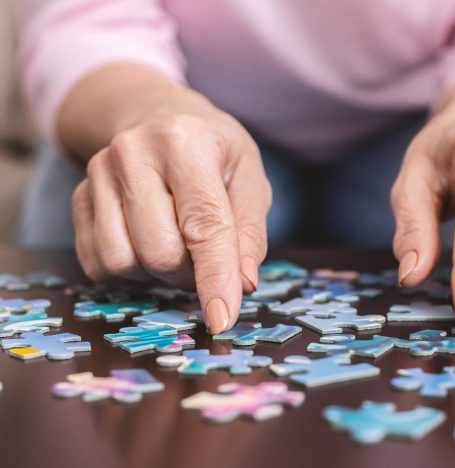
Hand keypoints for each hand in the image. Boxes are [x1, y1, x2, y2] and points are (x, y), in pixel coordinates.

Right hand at [72, 111, 271, 332]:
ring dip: (157, 273)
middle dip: (189, 272)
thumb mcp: (249, 180)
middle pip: (159, 252)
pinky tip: (147, 242)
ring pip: (123, 262)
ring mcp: (97, 174)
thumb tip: (242, 285)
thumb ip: (250, 233)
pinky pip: (97, 263)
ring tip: (177, 245)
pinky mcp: (79, 197)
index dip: (215, 278)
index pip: (203, 225)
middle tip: (204, 256)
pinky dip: (129, 270)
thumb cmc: (215, 153)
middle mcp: (132, 153)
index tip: (222, 320)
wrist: (161, 118)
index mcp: (185, 143)